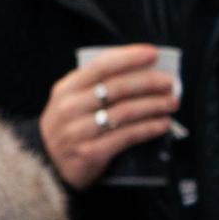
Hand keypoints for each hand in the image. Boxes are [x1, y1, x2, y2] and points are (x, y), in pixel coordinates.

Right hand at [40, 45, 179, 190]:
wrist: (46, 165)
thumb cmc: (69, 127)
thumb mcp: (71, 101)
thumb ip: (95, 87)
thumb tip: (140, 74)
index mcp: (67, 88)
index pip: (102, 65)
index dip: (129, 57)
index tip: (153, 54)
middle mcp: (71, 107)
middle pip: (117, 88)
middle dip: (148, 82)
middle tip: (170, 82)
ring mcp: (80, 131)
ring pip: (124, 112)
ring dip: (153, 105)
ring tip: (172, 102)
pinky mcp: (91, 153)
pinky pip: (126, 136)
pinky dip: (148, 128)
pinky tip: (162, 124)